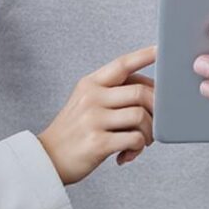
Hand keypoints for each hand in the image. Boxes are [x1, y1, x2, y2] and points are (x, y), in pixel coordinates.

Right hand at [36, 45, 155, 183]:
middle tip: (154, 123)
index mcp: (90, 84)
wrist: (47, 159)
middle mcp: (91, 98)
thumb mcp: (86, 103)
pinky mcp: (98, 142)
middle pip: (140, 92)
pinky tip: (127, 154)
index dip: (144, 56)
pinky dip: (138, 148)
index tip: (161, 49)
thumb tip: (151, 93)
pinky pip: (134, 139)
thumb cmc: (74, 131)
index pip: (122, 64)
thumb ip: (112, 94)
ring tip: (141, 142)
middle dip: (156, 109)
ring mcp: (94, 120)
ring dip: (149, 132)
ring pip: (140, 116)